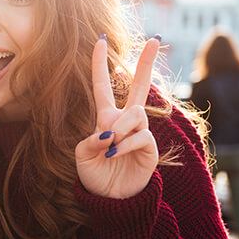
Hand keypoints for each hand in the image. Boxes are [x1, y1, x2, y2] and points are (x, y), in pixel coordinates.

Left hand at [75, 36, 160, 198]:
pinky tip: (116, 153)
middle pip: (140, 86)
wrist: (111, 198)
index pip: (103, 86)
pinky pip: (141, 135)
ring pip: (136, 114)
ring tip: (111, 145)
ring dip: (121, 127)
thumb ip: (91, 140)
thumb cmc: (95, 175)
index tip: (100, 40)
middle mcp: (125, 121)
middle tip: (156, 40)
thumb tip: (111, 132)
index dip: (100, 64)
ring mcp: (140, 132)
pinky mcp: (150, 147)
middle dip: (147, 63)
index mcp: (106, 118)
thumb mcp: (82, 156)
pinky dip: (125, 143)